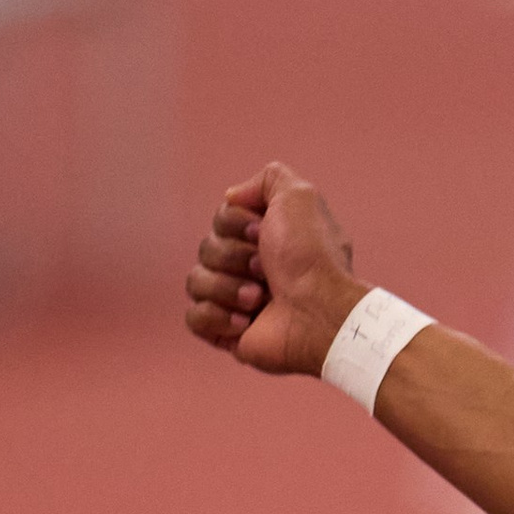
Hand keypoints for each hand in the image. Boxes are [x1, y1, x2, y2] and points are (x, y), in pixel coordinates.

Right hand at [183, 161, 362, 376]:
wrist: (319, 312)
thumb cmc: (312, 257)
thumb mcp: (298, 195)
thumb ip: (268, 179)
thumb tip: (232, 196)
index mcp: (263, 239)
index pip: (220, 220)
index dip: (234, 224)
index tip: (261, 233)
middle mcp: (249, 269)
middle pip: (205, 248)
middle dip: (233, 256)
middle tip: (264, 269)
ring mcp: (237, 303)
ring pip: (195, 280)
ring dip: (228, 286)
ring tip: (259, 299)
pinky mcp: (228, 334)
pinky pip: (194, 317)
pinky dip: (216, 316)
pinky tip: (246, 322)